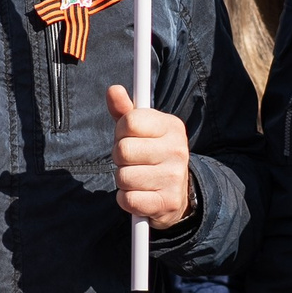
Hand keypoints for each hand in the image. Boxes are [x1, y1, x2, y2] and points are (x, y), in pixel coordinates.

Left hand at [108, 86, 190, 228]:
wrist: (178, 193)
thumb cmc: (152, 153)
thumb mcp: (141, 129)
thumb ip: (124, 110)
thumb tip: (113, 90)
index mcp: (171, 126)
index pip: (129, 122)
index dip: (120, 131)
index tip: (128, 137)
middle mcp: (177, 150)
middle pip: (123, 150)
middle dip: (119, 158)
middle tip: (132, 161)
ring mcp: (175, 177)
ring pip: (123, 177)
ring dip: (122, 180)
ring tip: (137, 178)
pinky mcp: (168, 202)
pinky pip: (128, 200)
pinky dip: (126, 199)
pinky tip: (139, 194)